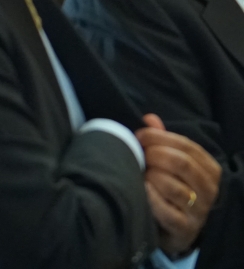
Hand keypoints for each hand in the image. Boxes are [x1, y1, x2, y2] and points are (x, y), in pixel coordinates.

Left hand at [138, 114, 220, 256]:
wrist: (173, 228)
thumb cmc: (170, 188)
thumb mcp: (171, 163)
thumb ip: (162, 140)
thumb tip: (150, 119)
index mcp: (209, 169)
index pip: (188, 146)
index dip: (160, 138)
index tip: (139, 136)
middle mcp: (209, 190)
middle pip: (181, 163)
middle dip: (155, 155)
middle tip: (139, 155)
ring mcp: (199, 211)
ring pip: (173, 186)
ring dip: (150, 176)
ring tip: (139, 174)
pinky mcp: (185, 229)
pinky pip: (166, 211)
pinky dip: (150, 198)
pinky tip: (141, 189)